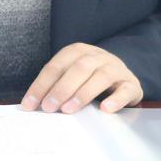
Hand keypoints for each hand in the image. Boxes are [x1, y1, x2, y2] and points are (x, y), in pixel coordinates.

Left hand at [20, 43, 140, 114]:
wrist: (122, 76)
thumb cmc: (90, 79)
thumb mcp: (71, 77)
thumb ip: (55, 86)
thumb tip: (32, 106)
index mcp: (77, 52)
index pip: (56, 66)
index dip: (41, 85)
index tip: (30, 105)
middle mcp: (97, 56)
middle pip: (78, 68)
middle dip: (61, 88)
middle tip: (49, 107)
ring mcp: (116, 68)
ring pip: (100, 77)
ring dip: (83, 93)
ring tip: (69, 109)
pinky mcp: (131, 84)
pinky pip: (125, 90)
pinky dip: (115, 99)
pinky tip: (105, 109)